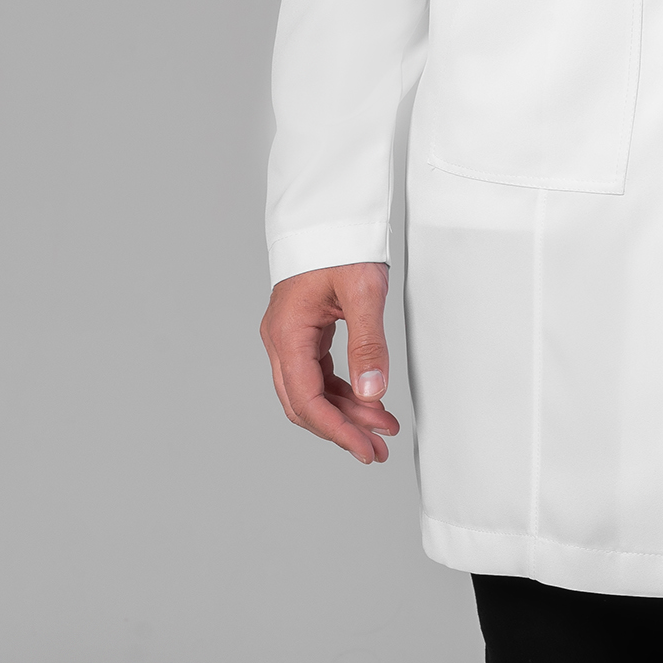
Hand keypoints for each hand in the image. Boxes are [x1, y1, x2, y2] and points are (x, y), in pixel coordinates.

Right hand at [260, 262, 400, 464]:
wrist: (332, 213)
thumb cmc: (342, 242)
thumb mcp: (363, 291)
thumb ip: (368, 343)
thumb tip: (373, 392)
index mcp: (287, 332)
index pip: (306, 398)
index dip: (336, 430)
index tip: (365, 449)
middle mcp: (281, 339)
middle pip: (304, 402)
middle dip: (341, 430)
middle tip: (377, 450)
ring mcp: (290, 337)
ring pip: (312, 391)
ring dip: (345, 414)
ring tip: (381, 431)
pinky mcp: (305, 332)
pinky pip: (319, 374)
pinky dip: (344, 393)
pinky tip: (370, 404)